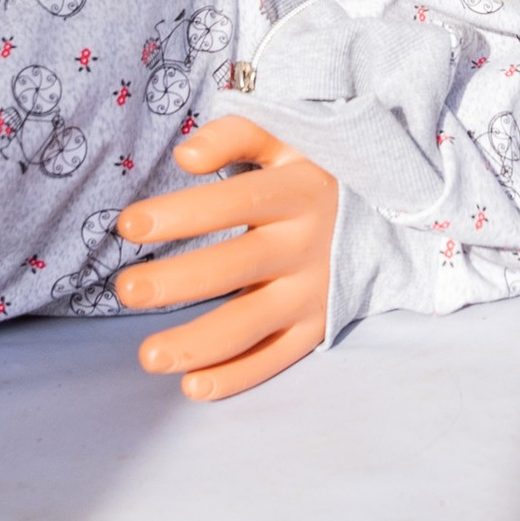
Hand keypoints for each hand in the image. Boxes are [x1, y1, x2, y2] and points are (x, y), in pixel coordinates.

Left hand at [113, 113, 338, 398]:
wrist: (394, 213)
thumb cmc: (318, 170)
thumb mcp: (289, 138)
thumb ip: (236, 135)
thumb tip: (186, 155)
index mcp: (300, 191)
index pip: (236, 201)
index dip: (182, 213)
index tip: (129, 225)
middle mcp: (309, 244)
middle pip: (237, 266)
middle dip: (178, 282)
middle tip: (125, 290)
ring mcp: (316, 291)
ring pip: (253, 323)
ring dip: (199, 343)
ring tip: (148, 356)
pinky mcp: (320, 326)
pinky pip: (278, 357)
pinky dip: (238, 376)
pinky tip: (193, 386)